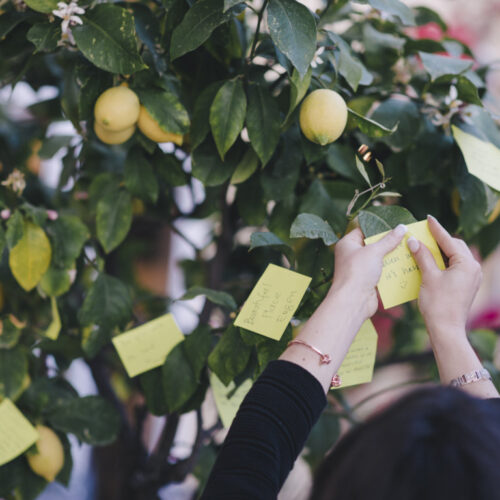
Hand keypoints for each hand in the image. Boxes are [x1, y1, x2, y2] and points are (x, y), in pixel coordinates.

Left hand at [329, 224, 406, 318]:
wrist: (353, 301)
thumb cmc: (357, 272)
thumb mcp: (374, 251)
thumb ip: (389, 240)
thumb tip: (401, 228)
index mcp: (348, 244)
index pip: (363, 230)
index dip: (378, 227)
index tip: (395, 225)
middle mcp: (352, 255)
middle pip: (373, 245)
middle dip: (389, 243)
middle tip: (406, 237)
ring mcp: (360, 268)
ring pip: (379, 259)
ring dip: (392, 257)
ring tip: (409, 249)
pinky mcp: (368, 280)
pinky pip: (382, 272)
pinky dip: (392, 270)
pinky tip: (405, 265)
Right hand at [407, 215, 481, 342]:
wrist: (446, 329)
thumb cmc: (438, 304)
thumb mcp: (428, 277)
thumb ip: (422, 256)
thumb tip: (414, 240)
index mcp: (466, 264)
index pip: (449, 240)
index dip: (436, 229)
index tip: (428, 218)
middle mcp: (473, 268)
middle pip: (454, 246)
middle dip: (439, 240)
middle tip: (423, 233)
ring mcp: (471, 277)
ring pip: (454, 257)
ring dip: (440, 251)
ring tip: (424, 246)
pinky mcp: (465, 285)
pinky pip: (454, 267)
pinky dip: (442, 262)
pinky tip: (429, 262)